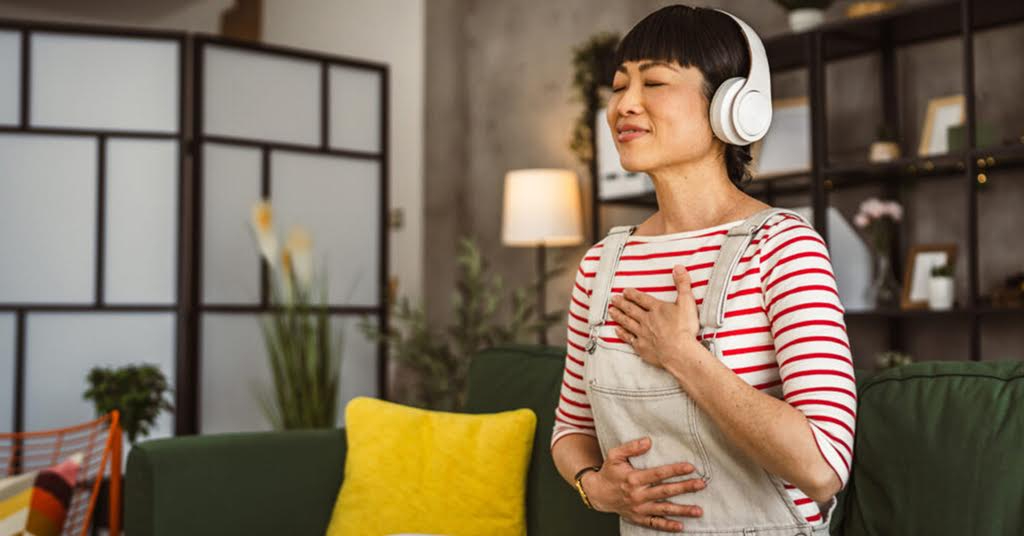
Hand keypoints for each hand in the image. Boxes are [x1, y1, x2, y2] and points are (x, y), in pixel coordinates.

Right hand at [583, 436, 704, 532]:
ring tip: (698, 510)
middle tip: (701, 484)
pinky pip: (655, 523)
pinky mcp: (639, 518)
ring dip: (682, 510)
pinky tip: (681, 526)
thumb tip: (648, 441)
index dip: (675, 470)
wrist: (598, 493)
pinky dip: (668, 526)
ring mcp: (639, 508)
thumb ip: (631, 447)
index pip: (658, 474)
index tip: (690, 468)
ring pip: (664, 509)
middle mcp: (638, 494)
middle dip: (685, 488)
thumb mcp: (614, 455)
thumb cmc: (609, 472)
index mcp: (633, 478)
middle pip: (665, 491)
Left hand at [608, 264, 700, 369]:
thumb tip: (678, 267)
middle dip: (622, 303)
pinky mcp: (642, 347)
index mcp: (657, 309)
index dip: (633, 294)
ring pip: (627, 323)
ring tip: (611, 311)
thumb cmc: (684, 329)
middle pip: (631, 310)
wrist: (679, 352)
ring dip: (619, 316)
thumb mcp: (687, 302)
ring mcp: (642, 334)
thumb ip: (683, 284)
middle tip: (613, 299)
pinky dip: (622, 334)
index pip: (642, 299)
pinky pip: (629, 338)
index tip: (625, 291)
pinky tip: (617, 331)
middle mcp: (647, 320)